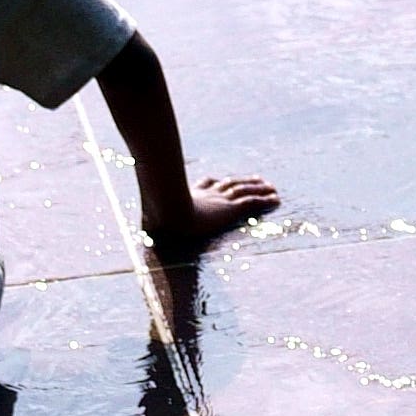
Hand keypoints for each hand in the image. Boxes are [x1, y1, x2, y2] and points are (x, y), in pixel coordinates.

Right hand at [143, 173, 279, 256]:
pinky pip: (253, 202)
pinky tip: (277, 199)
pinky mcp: (231, 209)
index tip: (220, 180)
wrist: (170, 215)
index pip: (206, 186)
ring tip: (271, 187)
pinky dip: (266, 199)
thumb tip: (138, 236)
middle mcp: (208, 195)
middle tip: (256, 179)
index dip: (215, 183)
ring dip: (259, 188)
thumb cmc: (160, 221)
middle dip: (243, 181)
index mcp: (192, 196)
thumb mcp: (154, 224)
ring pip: (245, 190)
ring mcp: (221, 200)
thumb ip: (150, 230)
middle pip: (230, 184)